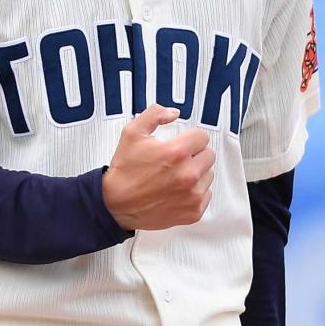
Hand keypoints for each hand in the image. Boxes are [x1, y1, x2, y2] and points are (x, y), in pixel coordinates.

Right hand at [102, 104, 214, 230]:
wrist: (116, 204)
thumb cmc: (125, 171)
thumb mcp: (132, 133)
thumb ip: (155, 114)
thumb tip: (174, 113)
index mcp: (177, 153)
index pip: (203, 137)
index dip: (190, 138)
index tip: (181, 143)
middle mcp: (188, 175)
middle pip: (209, 155)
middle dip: (195, 154)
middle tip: (177, 160)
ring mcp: (192, 195)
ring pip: (208, 175)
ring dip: (196, 173)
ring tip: (176, 176)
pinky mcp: (194, 212)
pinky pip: (206, 194)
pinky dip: (195, 192)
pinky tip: (178, 190)